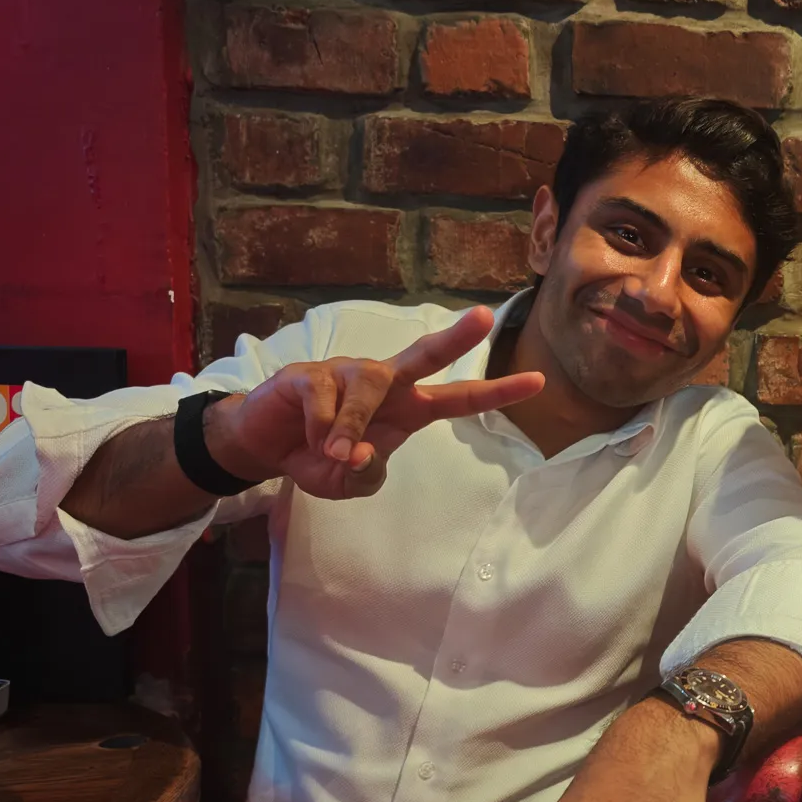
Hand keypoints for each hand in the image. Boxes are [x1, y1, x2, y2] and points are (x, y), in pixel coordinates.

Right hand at [206, 306, 541, 499]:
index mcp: (407, 408)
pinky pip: (323, 400)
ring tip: (335, 454)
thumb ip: (367, 474)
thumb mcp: (348, 483)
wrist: (264, 448)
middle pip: (424, 354)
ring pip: (366, 389)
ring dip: (352, 426)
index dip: (497, 392)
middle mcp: (384, 382)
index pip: (460, 398)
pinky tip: (307, 439)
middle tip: (484, 318)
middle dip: (456, 337)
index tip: (537, 381)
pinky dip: (319, 429)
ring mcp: (347, 371)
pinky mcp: (308, 373)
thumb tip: (365, 453)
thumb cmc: (319, 458)